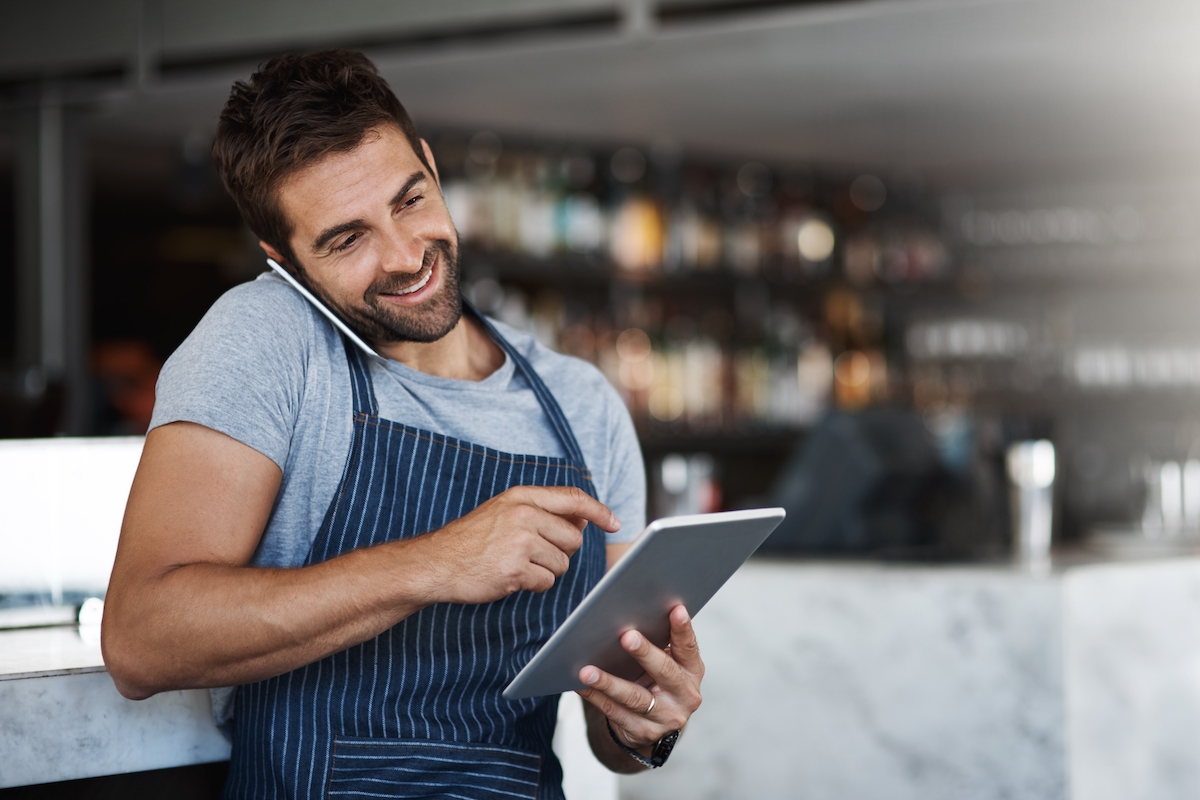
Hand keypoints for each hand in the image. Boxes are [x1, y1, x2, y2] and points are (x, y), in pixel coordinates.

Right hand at [417, 485, 619, 604]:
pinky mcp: (515, 569)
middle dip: (561, 551)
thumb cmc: (471, 540)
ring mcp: (519, 542)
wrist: (436, 563)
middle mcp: (523, 515)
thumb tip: (583, 520)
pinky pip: (546, 582)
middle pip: (573, 538)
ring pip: (562, 563)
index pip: (573, 499)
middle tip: (534, 554)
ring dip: (546, 570)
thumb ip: (541, 511)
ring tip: (517, 565)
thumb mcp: (503, 511)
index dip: (599, 511)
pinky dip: (533, 585)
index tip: (614, 522)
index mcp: (521, 497)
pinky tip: (511, 578)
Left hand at [576, 604, 703, 751]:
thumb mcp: (668, 661)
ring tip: (587, 670)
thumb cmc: (657, 678)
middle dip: (644, 653)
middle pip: (664, 671)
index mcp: (692, 670)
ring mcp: (666, 717)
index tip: (676, 609)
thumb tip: (628, 607)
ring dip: (608, 682)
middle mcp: (685, 695)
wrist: (655, 722)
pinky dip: (596, 697)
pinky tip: (580, 685)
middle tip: (626, 636)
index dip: (683, 628)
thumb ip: (659, 639)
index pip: (689, 647)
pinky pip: (615, 713)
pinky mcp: (644, 732)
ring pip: (635, 697)